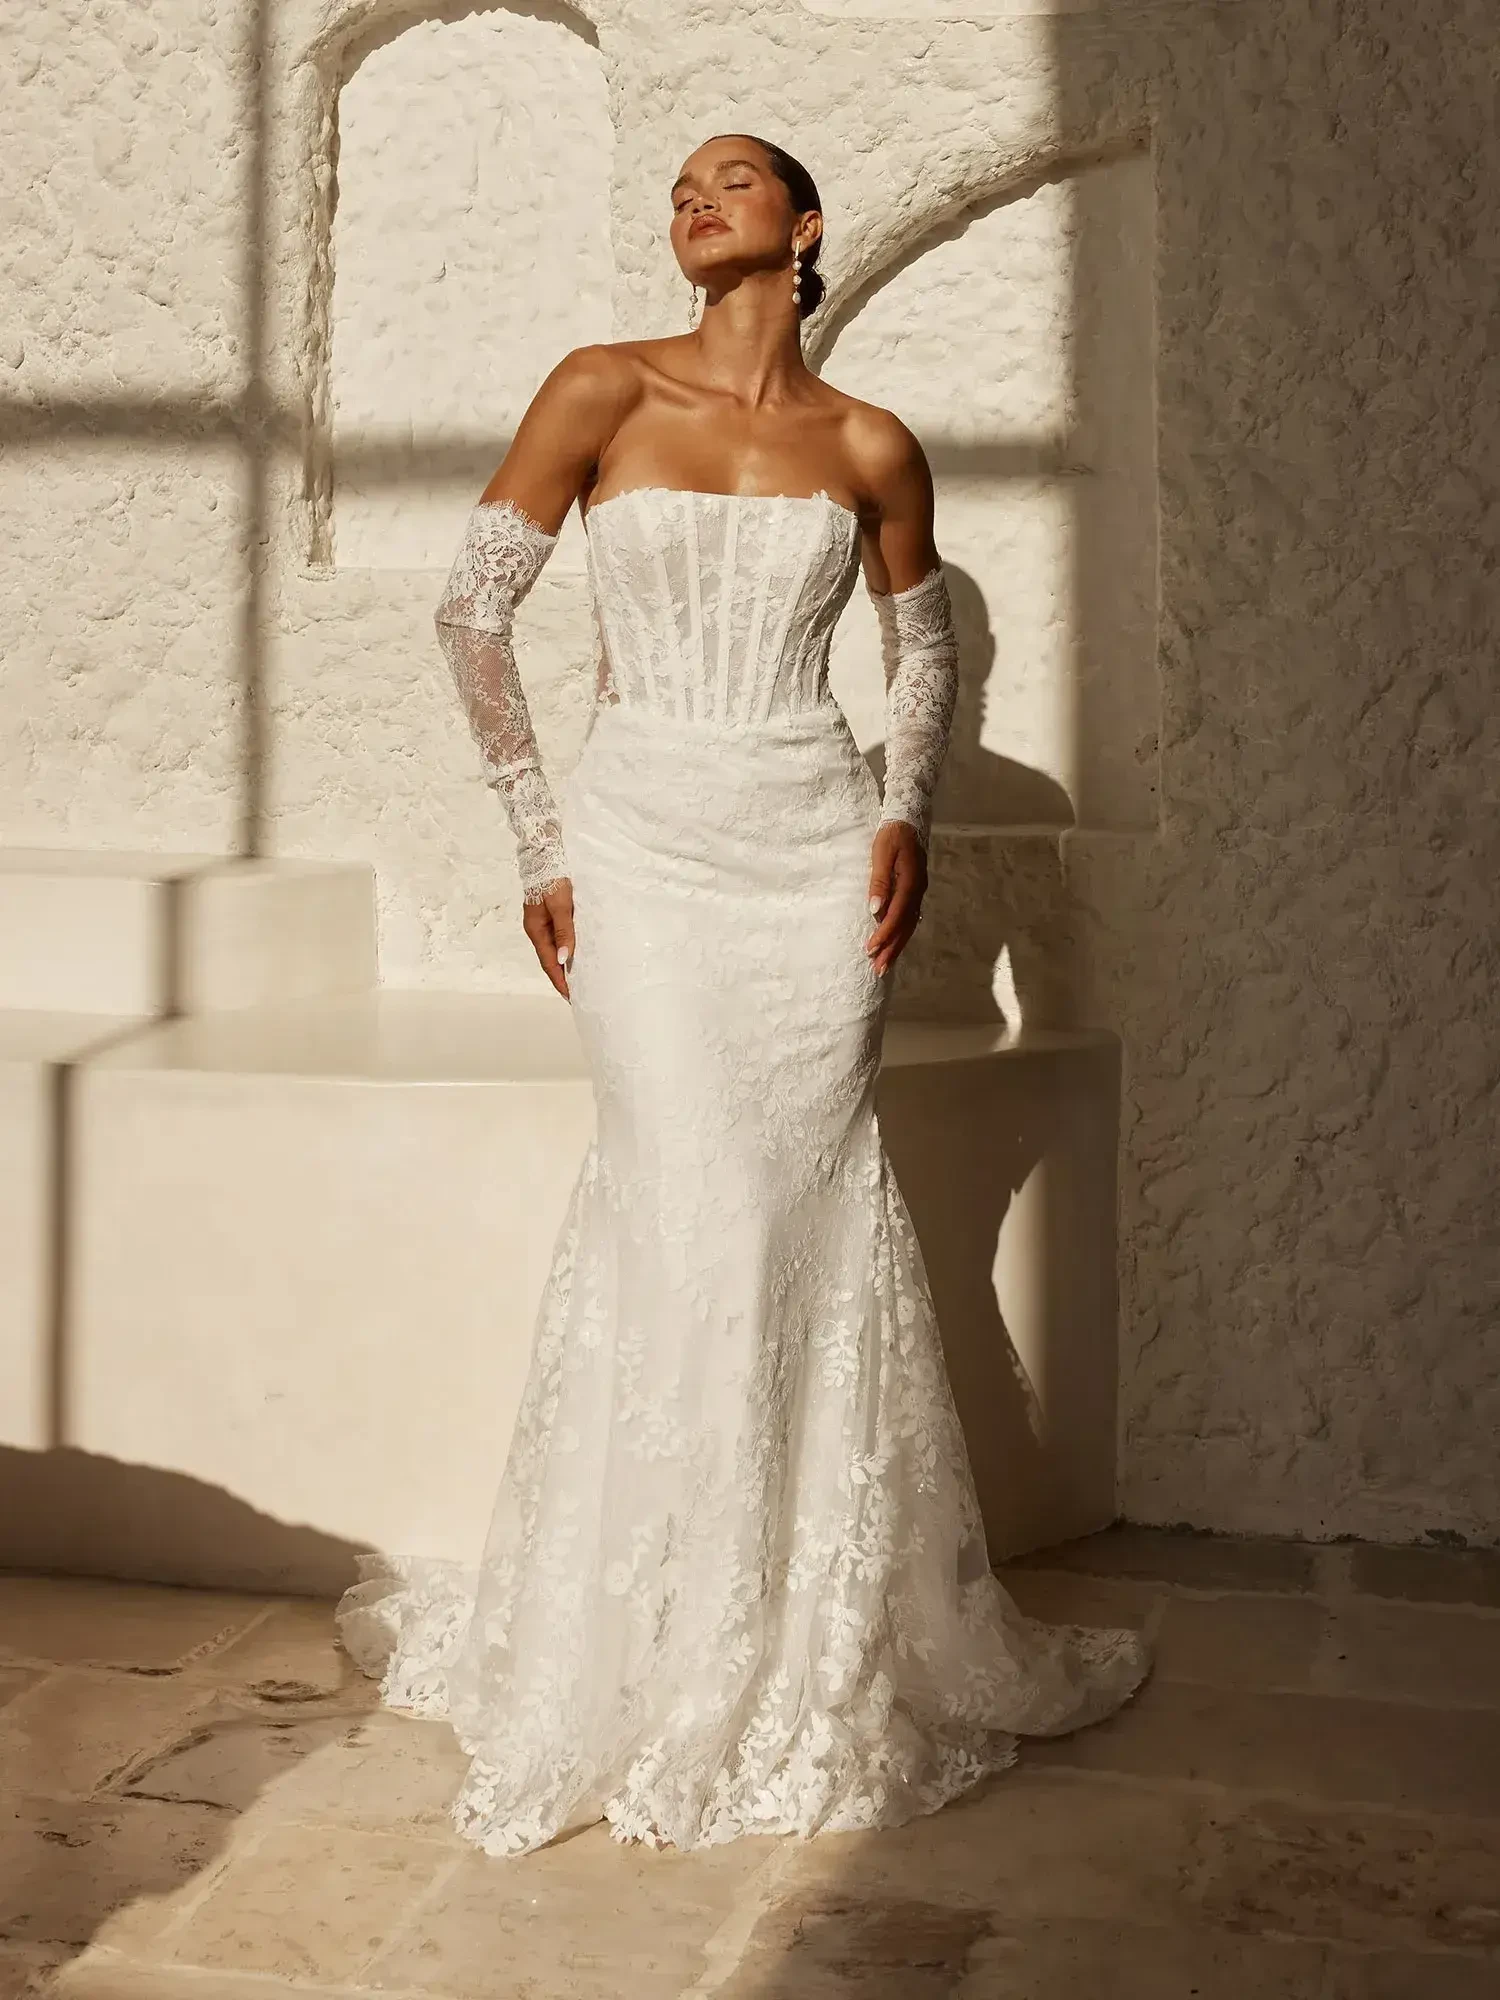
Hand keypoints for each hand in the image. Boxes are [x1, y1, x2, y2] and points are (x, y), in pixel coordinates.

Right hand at [523, 879, 575, 999]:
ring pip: (553, 949)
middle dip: (561, 978)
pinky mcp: (549, 915)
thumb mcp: (561, 906)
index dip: (559, 981)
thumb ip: (563, 931)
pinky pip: (557, 938)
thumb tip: (565, 959)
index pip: (549, 963)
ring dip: (563, 965)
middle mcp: (537, 929)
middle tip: (576, 994)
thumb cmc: (553, 879)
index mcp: (536, 930)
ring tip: (577, 979)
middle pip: (549, 959)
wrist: (545, 855)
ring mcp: (542, 923)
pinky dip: (565, 950)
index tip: (570, 996)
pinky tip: (574, 954)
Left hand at [866, 820, 927, 977]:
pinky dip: (902, 934)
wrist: (908, 819)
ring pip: (909, 925)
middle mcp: (918, 892)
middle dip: (891, 949)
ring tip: (885, 964)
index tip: (870, 950)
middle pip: (905, 927)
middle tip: (879, 969)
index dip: (883, 935)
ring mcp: (918, 892)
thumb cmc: (892, 835)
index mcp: (910, 884)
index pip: (896, 916)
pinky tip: (895, 943)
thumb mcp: (882, 854)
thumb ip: (879, 881)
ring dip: (897, 945)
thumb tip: (875, 909)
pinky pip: (910, 918)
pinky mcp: (915, 891)